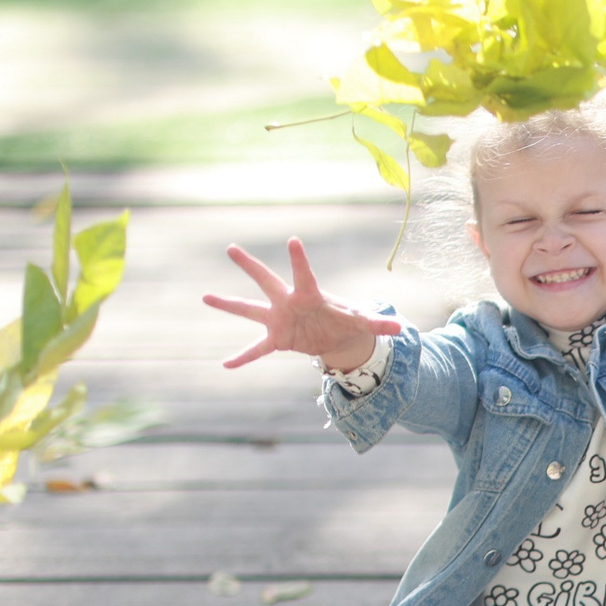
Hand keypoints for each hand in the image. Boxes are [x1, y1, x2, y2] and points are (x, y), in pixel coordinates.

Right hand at [202, 239, 401, 370]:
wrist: (337, 334)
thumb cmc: (347, 319)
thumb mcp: (363, 322)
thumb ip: (378, 322)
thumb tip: (400, 327)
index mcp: (310, 295)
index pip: (304, 275)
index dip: (300, 260)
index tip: (292, 239)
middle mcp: (289, 303)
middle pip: (266, 281)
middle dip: (250, 266)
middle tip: (231, 248)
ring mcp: (279, 320)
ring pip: (250, 309)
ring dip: (229, 305)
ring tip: (205, 296)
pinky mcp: (277, 339)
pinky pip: (256, 350)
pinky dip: (243, 358)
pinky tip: (225, 365)